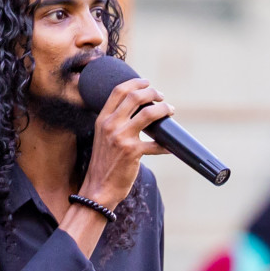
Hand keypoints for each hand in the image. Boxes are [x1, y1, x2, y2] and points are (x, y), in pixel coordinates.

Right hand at [77, 77, 172, 209]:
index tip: (147, 83)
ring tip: (170, 111)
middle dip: (152, 92)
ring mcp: (121, 137)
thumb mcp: (103, 138)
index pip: (118, 91)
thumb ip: (114, 123)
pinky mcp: (133, 152)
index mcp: (102, 119)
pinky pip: (156, 144)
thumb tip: (137, 113)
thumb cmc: (104, 164)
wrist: (99, 188)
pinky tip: (170, 147)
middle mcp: (110, 125)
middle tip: (162, 97)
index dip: (135, 83)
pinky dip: (166, 144)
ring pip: (148, 113)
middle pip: (135, 97)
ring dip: (163, 109)